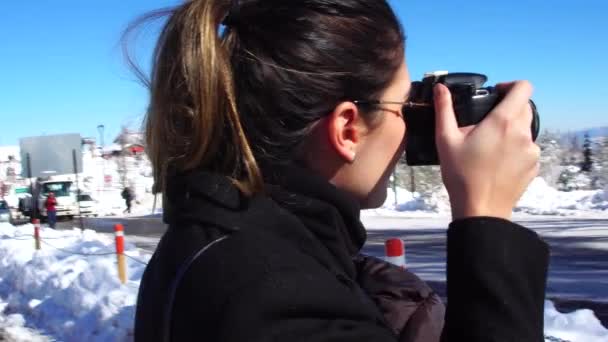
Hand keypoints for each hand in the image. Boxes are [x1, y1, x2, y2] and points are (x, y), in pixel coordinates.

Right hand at [433, 81, 539, 219]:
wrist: (480, 210)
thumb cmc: (461, 174)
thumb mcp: (446, 140)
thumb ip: (444, 110)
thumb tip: (440, 88)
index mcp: (503, 121)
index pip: (523, 88)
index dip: (510, 85)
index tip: (496, 94)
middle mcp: (523, 133)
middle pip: (524, 108)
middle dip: (508, 109)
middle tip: (487, 122)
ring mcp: (532, 151)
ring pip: (525, 129)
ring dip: (511, 131)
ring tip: (490, 146)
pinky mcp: (534, 166)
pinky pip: (527, 149)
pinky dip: (515, 149)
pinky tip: (498, 162)